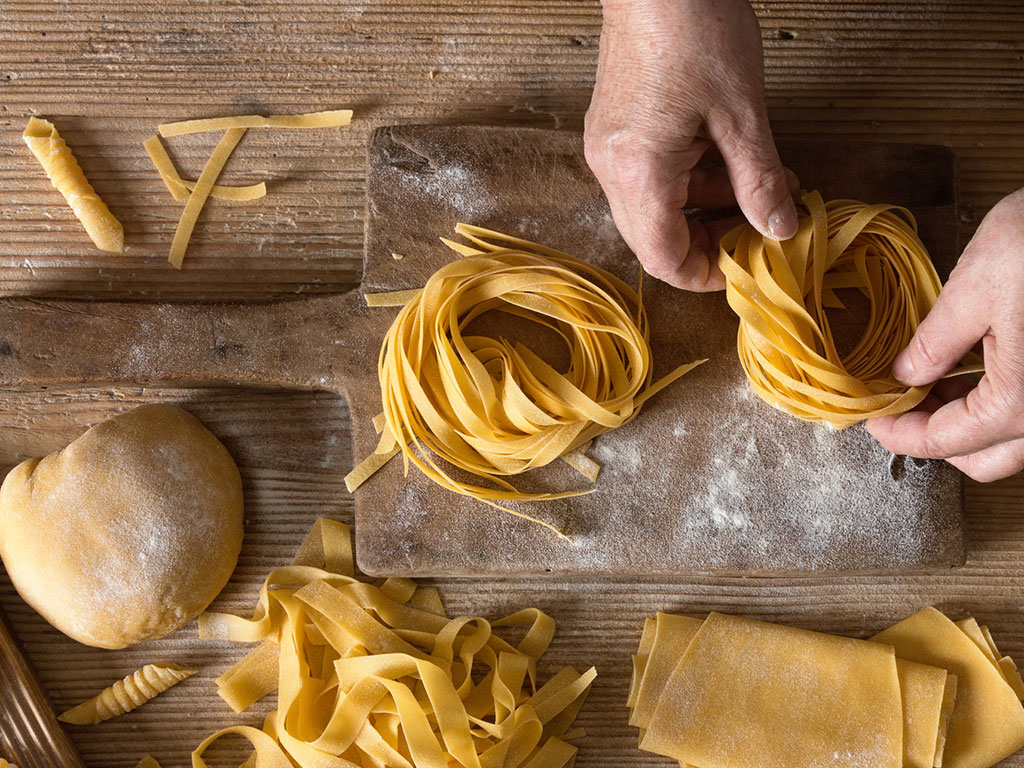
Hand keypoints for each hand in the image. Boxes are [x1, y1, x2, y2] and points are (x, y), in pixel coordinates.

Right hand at [584, 0, 798, 290]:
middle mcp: (612, 167)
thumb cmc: (692, 25)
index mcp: (639, 171)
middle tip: (760, 231)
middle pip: (655, 239)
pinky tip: (730, 162)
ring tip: (761, 188)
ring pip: (654, 208)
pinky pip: (649, 177)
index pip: (664, 257)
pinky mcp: (614, 129)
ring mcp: (608, 147)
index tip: (746, 268)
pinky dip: (690, 182)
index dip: (706, 275)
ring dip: (706, 209)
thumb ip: (759, 179)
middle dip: (711, 242)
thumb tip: (779, 228)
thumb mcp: (742, 111)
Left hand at [867, 189, 1023, 481]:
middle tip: (899, 403)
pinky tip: (976, 369)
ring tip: (932, 382)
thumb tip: (905, 375)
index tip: (872, 419)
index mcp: (1022, 402)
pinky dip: (1001, 403)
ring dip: (970, 423)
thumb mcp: (975, 288)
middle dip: (936, 437)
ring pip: (1015, 440)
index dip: (900, 434)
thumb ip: (934, 342)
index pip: (946, 442)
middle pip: (985, 458)